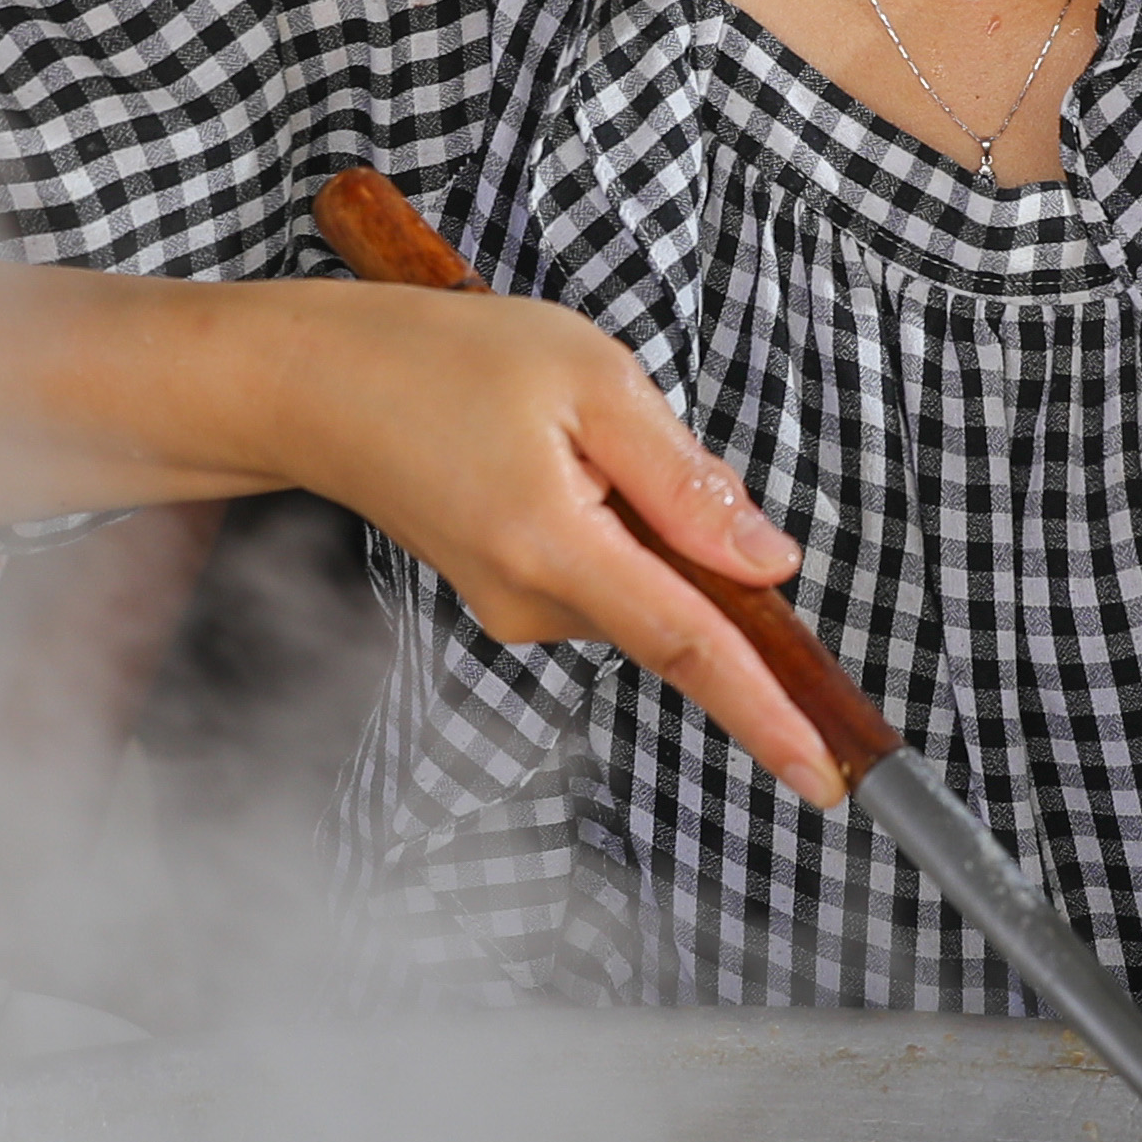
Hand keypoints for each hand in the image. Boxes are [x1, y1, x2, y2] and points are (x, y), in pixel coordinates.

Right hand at [259, 287, 836, 801]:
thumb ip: (684, 482)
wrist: (313, 386)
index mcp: (554, 548)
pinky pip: (601, 573)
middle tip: (615, 433)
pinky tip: (546, 458)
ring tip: (557, 432)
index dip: (767, 713)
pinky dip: (607, 523)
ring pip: (640, 584)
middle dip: (689, 534)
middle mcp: (530, 604)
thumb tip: (768, 565)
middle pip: (675, 604)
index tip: (828, 779)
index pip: (688, 646)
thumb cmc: (440, 361)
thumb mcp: (589, 379)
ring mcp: (513, 611)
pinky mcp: (506, 600)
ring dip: (640, 516)